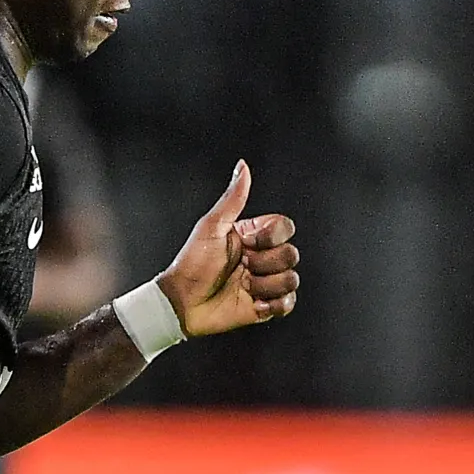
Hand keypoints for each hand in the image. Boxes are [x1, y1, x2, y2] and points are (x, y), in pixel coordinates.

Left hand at [155, 162, 299, 337]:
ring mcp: (265, 282)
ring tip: (243, 286)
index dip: (270, 237)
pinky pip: (288, 303)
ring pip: (291, 279)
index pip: (284, 228)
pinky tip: (253, 302)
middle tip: (241, 267)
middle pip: (291, 254)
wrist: (182, 303)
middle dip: (265, 263)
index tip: (247, 243)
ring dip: (266, 284)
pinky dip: (274, 303)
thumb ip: (233, 198)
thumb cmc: (192, 264)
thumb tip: (243, 166)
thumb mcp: (211, 227)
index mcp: (252, 236)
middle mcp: (261, 257)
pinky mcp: (266, 307)